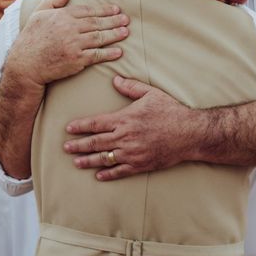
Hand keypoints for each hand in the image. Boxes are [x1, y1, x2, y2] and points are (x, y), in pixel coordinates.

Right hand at [11, 0, 129, 85]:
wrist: (25, 64)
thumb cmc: (30, 39)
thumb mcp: (37, 15)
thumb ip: (52, 2)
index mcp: (62, 16)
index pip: (88, 11)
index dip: (104, 10)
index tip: (115, 9)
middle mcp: (70, 28)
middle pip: (97, 23)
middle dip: (114, 20)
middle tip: (126, 19)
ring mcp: (74, 44)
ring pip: (99, 37)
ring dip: (115, 34)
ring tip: (126, 32)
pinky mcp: (76, 60)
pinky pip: (97, 55)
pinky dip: (109, 53)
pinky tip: (119, 51)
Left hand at [64, 76, 192, 180]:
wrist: (190, 133)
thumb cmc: (170, 111)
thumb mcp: (151, 93)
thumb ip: (131, 86)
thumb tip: (115, 80)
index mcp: (125, 119)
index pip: (97, 123)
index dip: (81, 126)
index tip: (69, 129)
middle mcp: (125, 137)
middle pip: (96, 142)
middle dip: (79, 145)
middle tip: (66, 147)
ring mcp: (132, 153)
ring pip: (105, 159)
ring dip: (88, 161)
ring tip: (76, 162)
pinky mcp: (141, 165)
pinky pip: (120, 171)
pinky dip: (108, 174)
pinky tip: (99, 175)